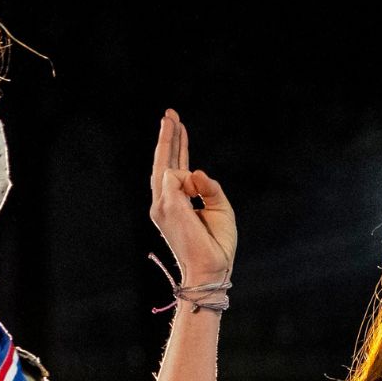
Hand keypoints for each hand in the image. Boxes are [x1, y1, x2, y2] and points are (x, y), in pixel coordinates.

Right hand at [147, 109, 235, 287]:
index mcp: (177, 204)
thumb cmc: (216, 243)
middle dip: (167, 136)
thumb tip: (194, 171)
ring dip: (171, 140)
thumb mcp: (219, 207)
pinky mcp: (167, 206)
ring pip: (167, 166)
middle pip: (164, 163)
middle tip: (170, 113)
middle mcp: (164, 203)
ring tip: (171, 117)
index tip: (179, 125)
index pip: (175, 170)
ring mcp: (162, 206)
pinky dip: (189, 178)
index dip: (178, 147)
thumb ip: (207, 187)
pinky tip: (192, 187)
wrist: (212, 268)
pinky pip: (176, 176)